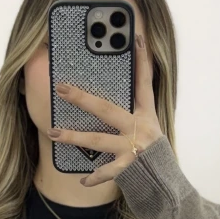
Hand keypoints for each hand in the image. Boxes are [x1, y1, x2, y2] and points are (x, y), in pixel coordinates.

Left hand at [47, 32, 163, 187]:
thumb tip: (107, 101)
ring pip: (97, 140)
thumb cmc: (153, 152)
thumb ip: (132, 113)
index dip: (142, 60)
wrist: (166, 181)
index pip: (145, 82)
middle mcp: (140, 128)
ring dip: (73, 137)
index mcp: (146, 114)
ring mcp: (133, 148)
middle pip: (106, 109)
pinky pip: (106, 172)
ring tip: (53, 132)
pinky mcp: (129, 168)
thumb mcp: (149, 127)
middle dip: (82, 98)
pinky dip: (94, 177)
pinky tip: (82, 179)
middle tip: (61, 89)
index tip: (138, 38)